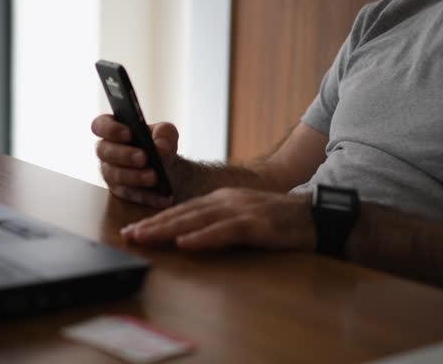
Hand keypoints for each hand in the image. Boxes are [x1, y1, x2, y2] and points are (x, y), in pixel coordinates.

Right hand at [91, 114, 178, 207]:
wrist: (164, 165)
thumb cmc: (158, 141)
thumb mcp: (165, 132)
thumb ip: (164, 134)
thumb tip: (160, 149)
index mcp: (112, 128)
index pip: (100, 125)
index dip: (110, 129)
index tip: (128, 133)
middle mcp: (106, 150)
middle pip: (105, 152)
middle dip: (124, 155)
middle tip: (143, 158)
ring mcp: (110, 171)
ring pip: (115, 175)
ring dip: (135, 177)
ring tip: (154, 177)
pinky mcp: (119, 190)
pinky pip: (130, 194)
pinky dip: (148, 196)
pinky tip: (162, 196)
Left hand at [120, 188, 315, 251]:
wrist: (314, 216)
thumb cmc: (277, 221)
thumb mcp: (242, 217)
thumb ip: (217, 222)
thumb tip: (188, 236)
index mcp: (221, 199)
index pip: (181, 209)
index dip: (155, 219)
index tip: (133, 230)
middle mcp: (226, 200)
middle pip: (182, 212)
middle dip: (152, 224)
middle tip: (128, 235)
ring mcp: (241, 210)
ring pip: (196, 219)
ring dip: (168, 229)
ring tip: (145, 237)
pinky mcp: (256, 224)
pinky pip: (225, 231)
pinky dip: (203, 237)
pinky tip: (185, 242)